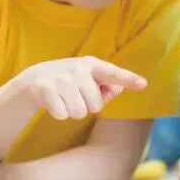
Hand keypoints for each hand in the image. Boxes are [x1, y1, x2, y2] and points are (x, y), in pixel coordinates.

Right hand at [20, 56, 146, 119]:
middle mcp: (78, 69)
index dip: (129, 79)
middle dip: (87, 106)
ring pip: (79, 113)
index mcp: (93, 65)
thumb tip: (117, 90)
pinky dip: (59, 114)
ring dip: (73, 111)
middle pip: (96, 105)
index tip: (144, 84)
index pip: (113, 73)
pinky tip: (54, 102)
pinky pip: (62, 115)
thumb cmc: (72, 81)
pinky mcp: (46, 90)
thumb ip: (109, 85)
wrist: (35, 78)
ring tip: (66, 99)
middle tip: (76, 95)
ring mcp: (61, 79)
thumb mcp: (91, 79)